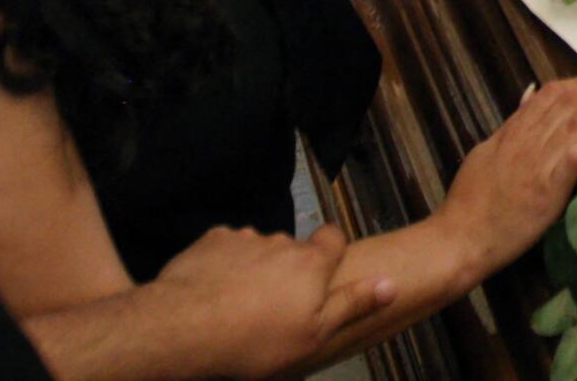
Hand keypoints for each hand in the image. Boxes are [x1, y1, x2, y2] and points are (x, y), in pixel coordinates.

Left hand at [150, 225, 395, 378]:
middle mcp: (282, 242)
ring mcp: (244, 238)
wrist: (186, 328)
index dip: (331, 250)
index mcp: (310, 263)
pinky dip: (224, 264)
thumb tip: (391, 283)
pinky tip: (213, 290)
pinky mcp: (211, 241)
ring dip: (255, 266)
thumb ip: (353, 304)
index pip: (333, 237)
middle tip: (274, 304)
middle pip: (293, 247)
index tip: (322, 273)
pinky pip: (225, 247)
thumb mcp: (313, 334)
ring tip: (239, 302)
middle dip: (288, 267)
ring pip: (258, 248)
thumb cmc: (254, 339)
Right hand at [432, 69, 576, 273]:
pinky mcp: (546, 189)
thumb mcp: (485, 154)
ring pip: (572, 122)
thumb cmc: (470, 204)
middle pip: (565, 102)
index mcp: (511, 133)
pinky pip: (572, 158)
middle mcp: (525, 142)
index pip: (548, 96)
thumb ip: (510, 127)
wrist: (458, 239)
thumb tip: (528, 95)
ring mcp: (536, 164)